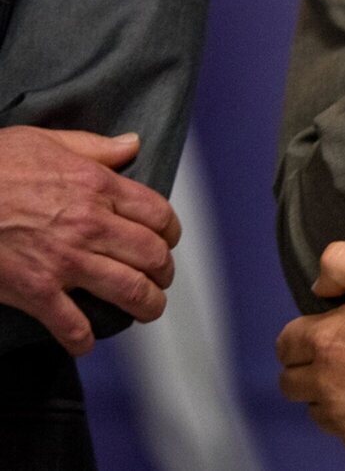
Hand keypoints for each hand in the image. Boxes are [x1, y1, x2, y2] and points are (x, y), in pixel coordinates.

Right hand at [0, 126, 178, 354]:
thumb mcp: (46, 141)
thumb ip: (95, 148)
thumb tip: (132, 145)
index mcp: (98, 187)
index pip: (158, 215)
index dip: (170, 233)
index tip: (167, 242)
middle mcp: (90, 224)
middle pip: (152, 255)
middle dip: (163, 273)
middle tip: (160, 280)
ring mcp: (65, 260)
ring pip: (129, 290)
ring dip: (146, 305)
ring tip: (146, 310)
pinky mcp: (34, 289)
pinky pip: (71, 324)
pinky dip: (82, 339)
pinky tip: (84, 343)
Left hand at [275, 242, 344, 464]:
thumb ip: (344, 262)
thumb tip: (319, 287)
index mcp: (329, 342)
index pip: (286, 343)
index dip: (309, 333)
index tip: (337, 331)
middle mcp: (328, 387)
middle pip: (290, 381)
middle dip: (312, 366)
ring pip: (316, 411)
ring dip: (332, 396)